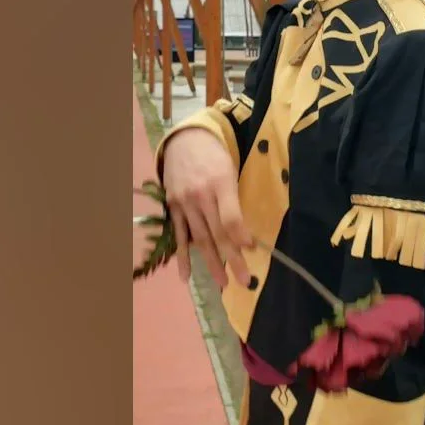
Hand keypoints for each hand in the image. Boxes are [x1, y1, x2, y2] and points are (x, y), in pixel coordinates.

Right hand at [161, 128, 252, 287]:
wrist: (184, 140)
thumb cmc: (215, 157)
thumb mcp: (230, 171)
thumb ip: (234, 200)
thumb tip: (243, 235)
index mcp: (220, 183)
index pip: (231, 217)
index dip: (240, 236)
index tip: (251, 250)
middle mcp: (200, 195)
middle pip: (217, 232)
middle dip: (232, 258)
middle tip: (244, 281)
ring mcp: (184, 203)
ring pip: (200, 238)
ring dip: (211, 263)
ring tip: (222, 283)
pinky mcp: (172, 208)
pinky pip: (179, 236)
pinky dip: (182, 257)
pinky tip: (187, 276)